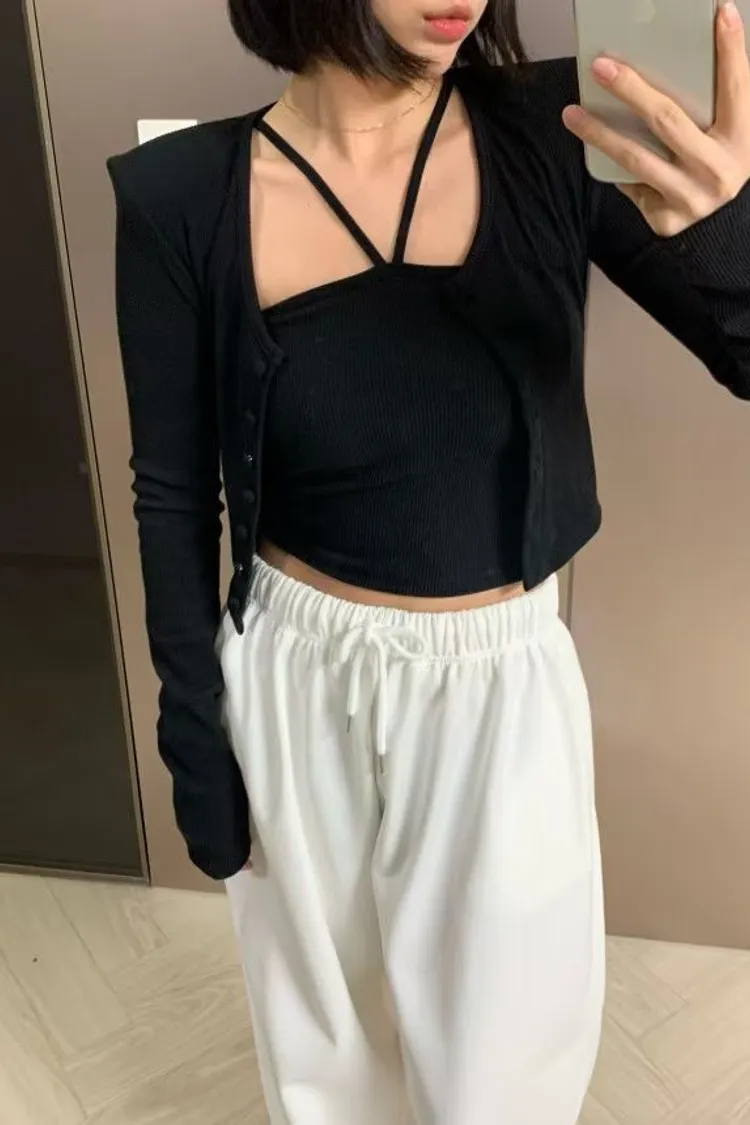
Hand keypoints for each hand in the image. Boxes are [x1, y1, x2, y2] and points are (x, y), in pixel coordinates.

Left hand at [562, 2, 749, 235]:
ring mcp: (690, 198)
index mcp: (740, 141)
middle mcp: (717, 171)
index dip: (730, 49)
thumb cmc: (715, 166)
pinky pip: (630, 184)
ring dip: (599, 132)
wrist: (718, 231)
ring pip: (635, 158)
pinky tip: (592, 145)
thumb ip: (711, 102)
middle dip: (631, 90)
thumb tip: (683, 48)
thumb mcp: (725, 135)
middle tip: (601, 66)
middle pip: (668, 121)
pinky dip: (611, 164)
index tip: (718, 11)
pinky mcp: (665, 218)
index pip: (737, 87)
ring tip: (572, 112)